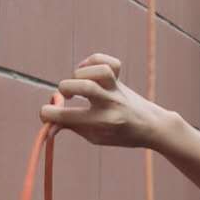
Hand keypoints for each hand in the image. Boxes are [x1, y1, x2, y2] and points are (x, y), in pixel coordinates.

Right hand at [38, 54, 175, 148]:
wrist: (153, 126)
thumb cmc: (120, 134)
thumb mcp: (96, 137)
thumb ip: (72, 128)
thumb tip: (48, 127)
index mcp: (104, 122)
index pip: (67, 116)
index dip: (48, 114)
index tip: (46, 115)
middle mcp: (112, 103)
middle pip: (84, 86)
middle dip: (65, 89)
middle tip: (67, 97)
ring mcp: (117, 90)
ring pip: (99, 71)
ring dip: (81, 74)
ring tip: (79, 84)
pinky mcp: (121, 79)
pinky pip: (109, 62)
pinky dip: (93, 61)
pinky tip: (88, 72)